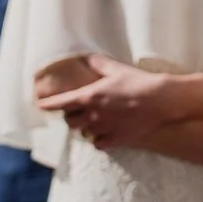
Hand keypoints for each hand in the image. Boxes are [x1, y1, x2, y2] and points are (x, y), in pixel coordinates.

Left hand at [37, 55, 202, 151]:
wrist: (161, 100)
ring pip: (83, 133)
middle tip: (78, 110)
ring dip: (85, 127)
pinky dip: (98, 139)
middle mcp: (93, 115)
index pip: (60, 103)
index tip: (40, 105)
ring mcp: (104, 129)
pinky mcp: (117, 139)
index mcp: (89, 96)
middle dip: (71, 116)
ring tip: (93, 121)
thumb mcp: (116, 68)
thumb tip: (87, 57)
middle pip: (70, 121)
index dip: (48, 104)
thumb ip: (98, 64)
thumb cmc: (139, 82)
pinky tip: (104, 133)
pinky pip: (98, 144)